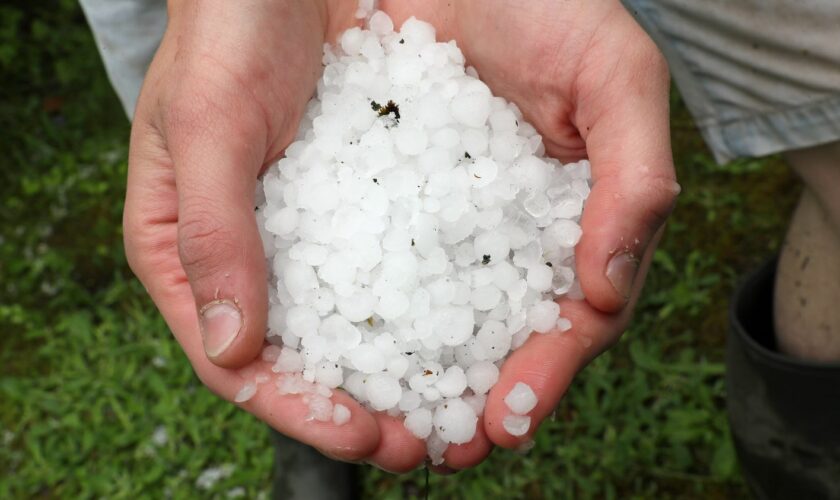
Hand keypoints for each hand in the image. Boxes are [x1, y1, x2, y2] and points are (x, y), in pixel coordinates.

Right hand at [124, 0, 428, 471]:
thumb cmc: (222, 34)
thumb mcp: (206, 125)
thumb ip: (212, 233)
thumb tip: (233, 349)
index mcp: (183, 252)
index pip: (233, 361)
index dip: (297, 408)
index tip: (363, 436)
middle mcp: (243, 256)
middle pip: (297, 357)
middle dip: (358, 408)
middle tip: (423, 441)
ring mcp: (300, 234)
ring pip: (345, 324)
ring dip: (396, 370)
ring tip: (452, 405)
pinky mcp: (351, 206)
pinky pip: (384, 268)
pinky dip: (418, 307)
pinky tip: (463, 326)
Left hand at [381, 0, 677, 469]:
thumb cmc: (546, 2)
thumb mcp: (614, 75)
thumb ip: (633, 178)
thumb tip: (606, 289)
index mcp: (568, 221)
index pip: (568, 318)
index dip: (545, 373)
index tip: (511, 416)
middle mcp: (504, 233)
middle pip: (494, 335)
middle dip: (468, 399)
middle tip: (439, 451)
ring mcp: (441, 220)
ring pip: (430, 316)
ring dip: (407, 378)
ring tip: (381, 427)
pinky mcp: (378, 197)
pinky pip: (366, 265)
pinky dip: (355, 313)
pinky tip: (336, 350)